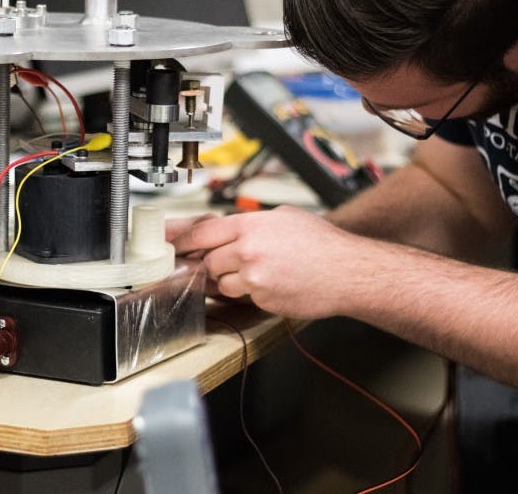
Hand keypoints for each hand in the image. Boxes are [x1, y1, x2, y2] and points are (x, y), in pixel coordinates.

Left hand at [168, 206, 365, 318]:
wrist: (349, 272)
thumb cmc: (322, 244)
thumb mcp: (283, 217)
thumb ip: (249, 223)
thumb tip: (223, 229)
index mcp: (251, 225)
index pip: (201, 232)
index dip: (181, 239)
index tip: (168, 244)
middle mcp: (248, 250)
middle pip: (209, 261)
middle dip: (215, 263)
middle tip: (233, 261)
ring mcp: (254, 277)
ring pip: (222, 283)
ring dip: (232, 280)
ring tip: (260, 272)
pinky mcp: (262, 299)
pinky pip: (243, 297)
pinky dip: (250, 293)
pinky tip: (272, 284)